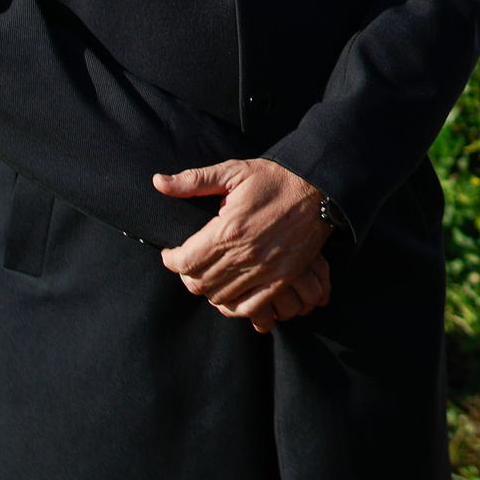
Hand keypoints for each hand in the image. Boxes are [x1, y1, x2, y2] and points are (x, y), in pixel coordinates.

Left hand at [153, 158, 332, 332]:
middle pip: (198, 283)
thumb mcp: (235, 172)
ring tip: (208, 274)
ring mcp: (265, 271)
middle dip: (187, 275)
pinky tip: (230, 291)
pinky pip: (250, 307)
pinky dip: (234, 305)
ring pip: (220, 297)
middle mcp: (244, 256)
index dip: (170, 260)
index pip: (184, 261)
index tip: (170, 253)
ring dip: (208, 289)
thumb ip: (194, 180)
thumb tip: (158, 182)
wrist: (321, 189)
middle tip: (188, 262)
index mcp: (228, 230)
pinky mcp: (282, 279)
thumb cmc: (277, 178)